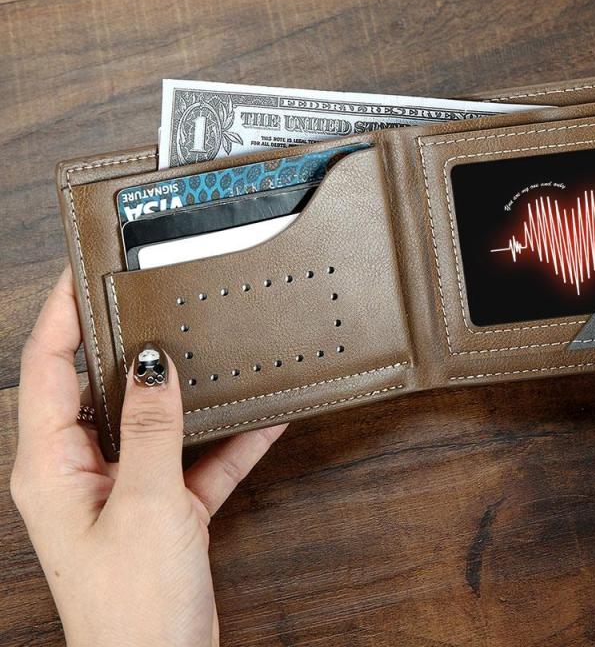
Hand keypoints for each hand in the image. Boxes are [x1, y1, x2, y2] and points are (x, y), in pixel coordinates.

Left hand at [10, 266, 285, 646]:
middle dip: (126, 340)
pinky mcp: (164, 505)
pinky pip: (197, 455)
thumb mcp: (144, 503)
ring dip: (185, 388)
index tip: (84, 271)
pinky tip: (264, 415)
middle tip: (153, 295)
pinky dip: (228, 437)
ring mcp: (125, 486)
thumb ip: (151, 427)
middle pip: (98, 385)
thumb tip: (151, 363)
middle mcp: (82, 470)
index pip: (48, 368)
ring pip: (153, 417)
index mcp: (52, 465)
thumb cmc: (131, 606)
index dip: (62, 314)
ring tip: (211, 345)